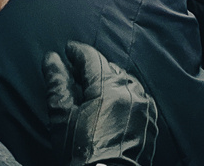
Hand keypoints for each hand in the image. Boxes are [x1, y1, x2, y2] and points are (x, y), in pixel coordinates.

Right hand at [44, 42, 158, 165]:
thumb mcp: (62, 117)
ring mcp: (145, 107)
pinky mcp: (151, 121)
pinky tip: (111, 104)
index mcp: (109, 89)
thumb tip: (52, 59)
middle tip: (76, 72)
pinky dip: (123, 95)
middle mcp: (132, 92)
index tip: (68, 50)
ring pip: (125, 81)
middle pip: (109, 68)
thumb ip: (57, 83)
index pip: (92, 58)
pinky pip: (137, 97)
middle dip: (92, 68)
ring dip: (108, 80)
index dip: (78, 52)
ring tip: (93, 89)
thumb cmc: (81, 154)